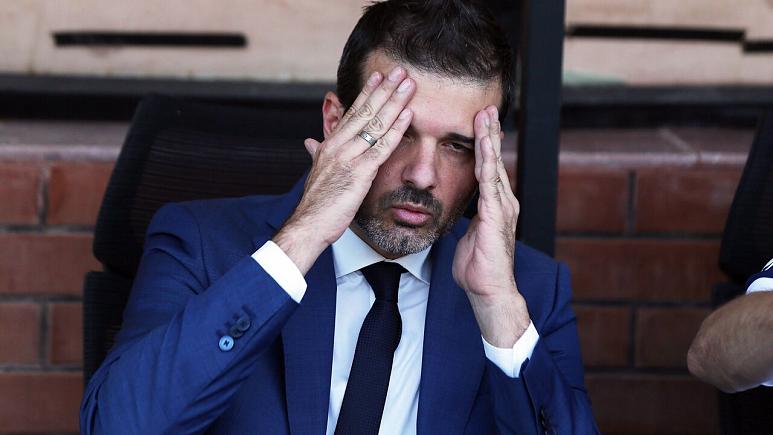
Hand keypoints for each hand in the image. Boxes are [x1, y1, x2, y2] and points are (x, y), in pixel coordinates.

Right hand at [274, 66, 414, 273]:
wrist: (309, 225)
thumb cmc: (316, 204)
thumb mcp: (316, 172)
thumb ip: (316, 153)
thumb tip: (310, 142)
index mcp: (330, 144)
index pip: (352, 113)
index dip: (367, 93)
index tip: (378, 77)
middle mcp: (338, 146)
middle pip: (366, 111)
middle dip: (384, 89)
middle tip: (399, 71)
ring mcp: (349, 157)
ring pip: (376, 123)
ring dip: (394, 102)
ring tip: (408, 85)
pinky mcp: (360, 172)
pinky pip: (382, 146)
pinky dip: (397, 129)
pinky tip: (408, 115)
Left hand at [452, 106, 529, 346]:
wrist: (489, 290)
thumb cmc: (477, 267)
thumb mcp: (468, 236)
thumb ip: (467, 220)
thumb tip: (458, 211)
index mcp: (495, 205)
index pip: (488, 168)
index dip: (484, 145)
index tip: (479, 123)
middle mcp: (503, 201)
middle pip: (494, 160)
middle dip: (490, 133)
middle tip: (487, 108)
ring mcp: (502, 207)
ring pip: (494, 166)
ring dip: (489, 140)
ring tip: (486, 117)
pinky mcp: (496, 215)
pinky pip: (490, 183)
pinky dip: (487, 162)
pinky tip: (484, 146)